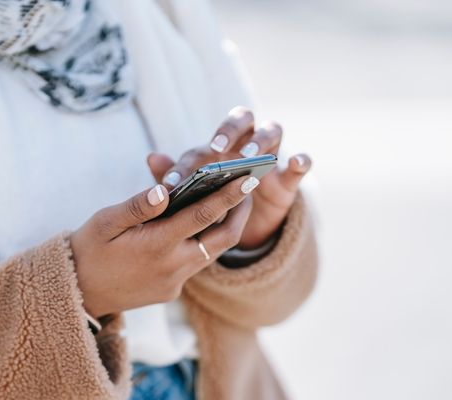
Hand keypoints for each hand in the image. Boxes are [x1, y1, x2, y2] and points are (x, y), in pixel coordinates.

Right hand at [71, 177, 256, 317]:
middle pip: (224, 238)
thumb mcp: (105, 222)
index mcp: (157, 245)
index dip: (230, 195)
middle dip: (240, 212)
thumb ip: (137, 206)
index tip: (250, 177)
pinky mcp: (171, 292)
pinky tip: (199, 227)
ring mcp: (174, 282)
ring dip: (225, 228)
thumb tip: (165, 190)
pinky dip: (204, 243)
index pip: (204, 215)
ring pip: (213, 252)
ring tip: (230, 202)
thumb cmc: (88, 249)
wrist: (76, 294)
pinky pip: (196, 264)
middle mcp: (173, 267)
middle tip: (247, 187)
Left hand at [147, 106, 311, 248]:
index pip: (206, 140)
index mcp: (219, 146)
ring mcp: (270, 156)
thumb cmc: (214, 201)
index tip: (176, 179)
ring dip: (260, 142)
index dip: (192, 157)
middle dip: (229, 130)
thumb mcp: (194, 193)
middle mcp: (245, 142)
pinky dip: (300, 161)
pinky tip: (295, 163)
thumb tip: (151, 158)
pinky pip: (300, 164)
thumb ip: (176, 175)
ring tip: (248, 159)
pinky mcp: (289, 179)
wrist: (243, 228)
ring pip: (272, 132)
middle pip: (242, 119)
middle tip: (215, 149)